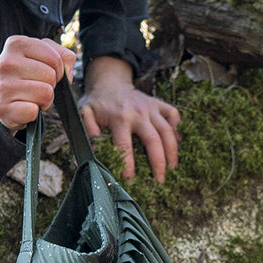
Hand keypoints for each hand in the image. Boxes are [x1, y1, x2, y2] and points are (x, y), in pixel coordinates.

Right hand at [0, 36, 75, 134]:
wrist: (2, 97)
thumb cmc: (27, 74)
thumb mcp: (44, 56)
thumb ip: (63, 56)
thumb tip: (67, 72)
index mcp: (16, 43)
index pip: (55, 59)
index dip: (58, 70)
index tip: (45, 73)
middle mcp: (5, 62)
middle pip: (50, 76)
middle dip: (50, 85)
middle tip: (37, 87)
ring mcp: (2, 86)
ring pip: (46, 94)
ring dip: (45, 100)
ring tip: (32, 97)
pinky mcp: (3, 108)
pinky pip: (33, 111)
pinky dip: (34, 113)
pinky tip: (25, 108)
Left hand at [79, 56, 179, 181]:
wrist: (109, 82)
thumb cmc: (97, 103)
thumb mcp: (85, 113)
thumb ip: (88, 128)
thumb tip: (94, 147)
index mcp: (120, 118)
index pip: (125, 145)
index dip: (128, 164)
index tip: (130, 180)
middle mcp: (138, 113)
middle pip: (153, 140)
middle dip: (159, 162)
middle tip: (160, 181)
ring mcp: (150, 107)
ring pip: (167, 130)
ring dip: (172, 151)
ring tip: (173, 168)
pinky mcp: (158, 103)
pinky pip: (173, 114)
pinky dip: (176, 128)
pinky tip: (177, 142)